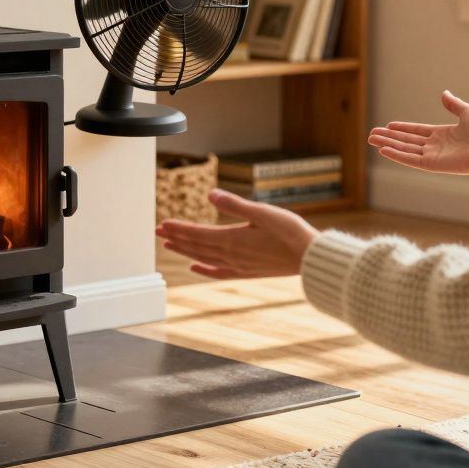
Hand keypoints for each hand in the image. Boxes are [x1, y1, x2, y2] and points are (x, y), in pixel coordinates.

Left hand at [155, 189, 318, 279]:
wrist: (311, 259)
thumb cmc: (291, 232)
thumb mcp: (262, 212)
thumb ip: (234, 204)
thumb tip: (209, 194)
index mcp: (232, 239)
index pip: (198, 233)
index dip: (179, 228)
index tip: (162, 223)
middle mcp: (231, 255)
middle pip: (196, 246)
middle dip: (176, 238)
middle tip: (157, 232)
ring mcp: (238, 266)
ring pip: (204, 258)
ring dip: (185, 251)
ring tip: (169, 245)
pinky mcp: (247, 272)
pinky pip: (218, 272)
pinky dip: (204, 270)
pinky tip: (194, 268)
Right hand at [367, 90, 468, 178]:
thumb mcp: (468, 112)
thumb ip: (454, 104)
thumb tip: (444, 93)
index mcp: (443, 134)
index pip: (417, 131)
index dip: (402, 129)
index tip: (388, 126)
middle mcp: (435, 146)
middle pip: (407, 141)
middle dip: (389, 137)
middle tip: (372, 134)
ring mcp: (432, 156)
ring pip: (404, 149)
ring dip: (387, 144)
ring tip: (371, 140)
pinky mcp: (432, 165)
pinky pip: (410, 159)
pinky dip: (396, 155)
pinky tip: (383, 150)